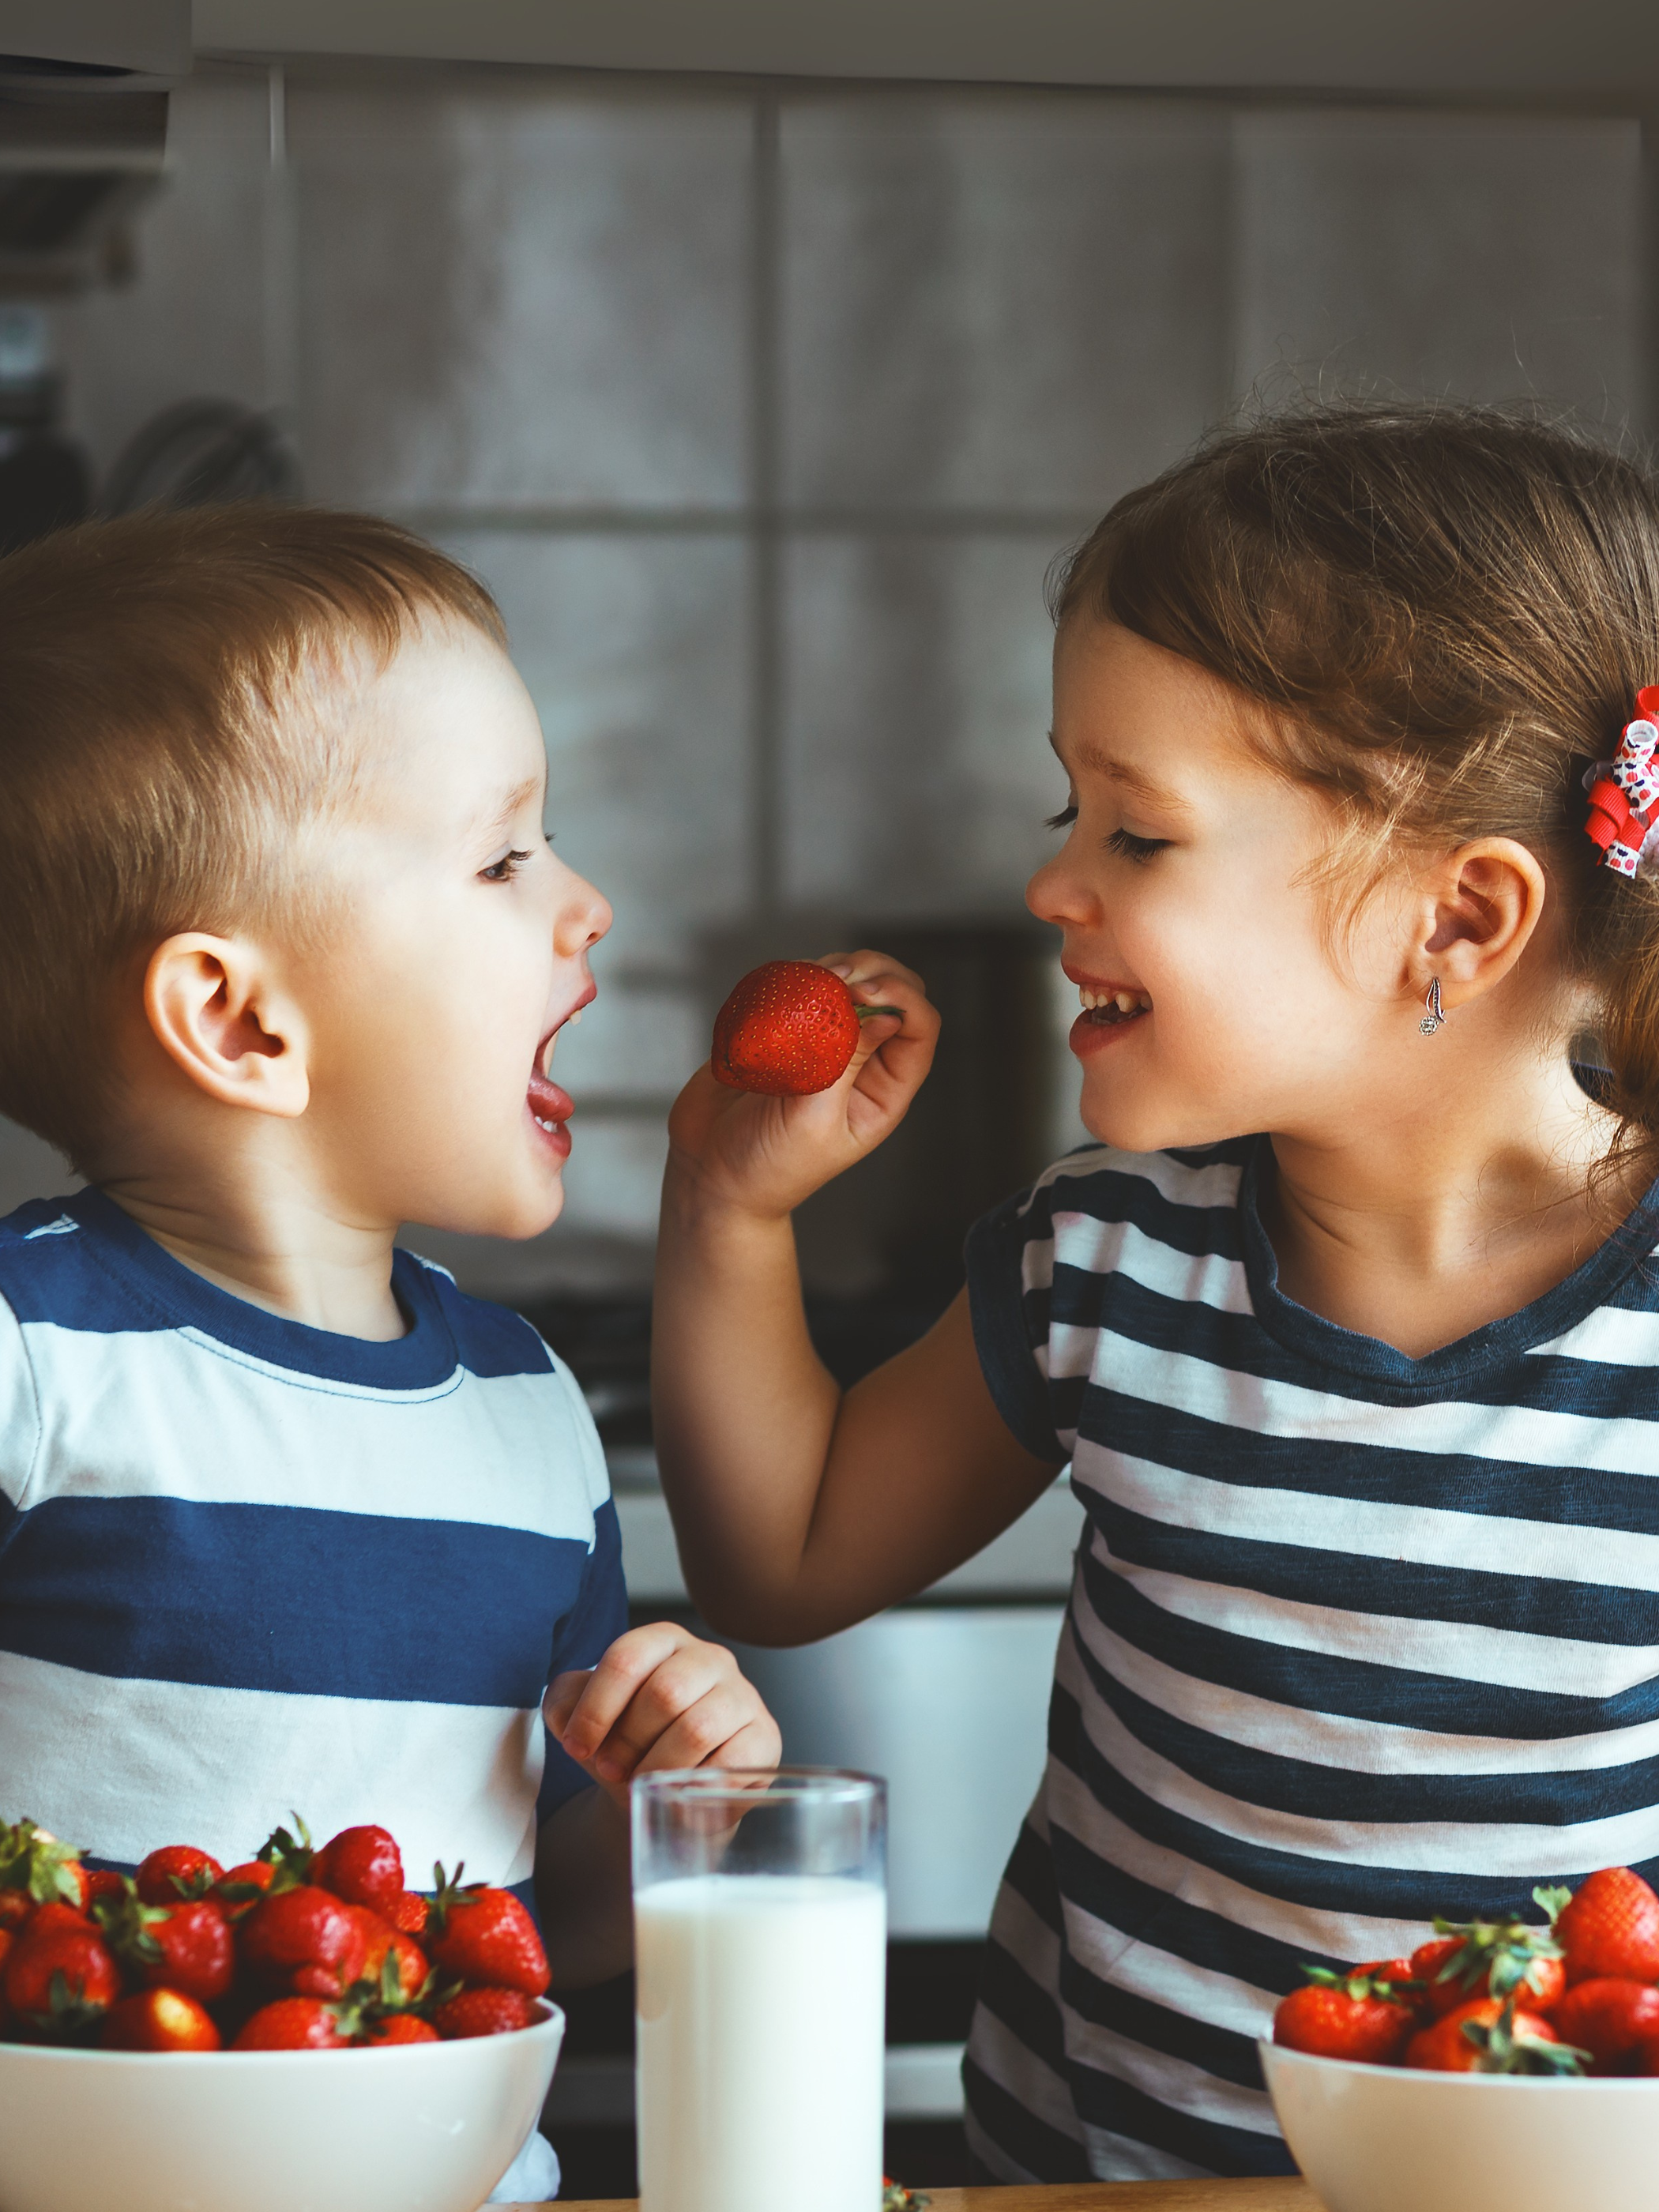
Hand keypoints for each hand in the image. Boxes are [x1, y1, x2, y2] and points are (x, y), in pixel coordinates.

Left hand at [543, 1623, 781, 1811]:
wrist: (667, 1792)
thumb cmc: (627, 1746)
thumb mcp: (585, 1718)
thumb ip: (565, 1703)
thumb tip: (570, 1714)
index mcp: (664, 1641)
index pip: (627, 1658)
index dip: (596, 1707)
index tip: (579, 1745)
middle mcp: (709, 1658)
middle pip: (664, 1692)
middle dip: (627, 1741)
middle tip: (611, 1770)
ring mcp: (742, 1696)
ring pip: (697, 1728)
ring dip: (658, 1767)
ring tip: (641, 1784)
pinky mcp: (764, 1736)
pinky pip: (731, 1761)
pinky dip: (695, 1784)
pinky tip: (678, 1792)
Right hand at [665, 949, 939, 1223]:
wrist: (709, 1172)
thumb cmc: (768, 1164)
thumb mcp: (814, 1119)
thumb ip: (845, 1062)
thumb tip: (887, 1014)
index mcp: (883, 1090)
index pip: (919, 1027)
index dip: (899, 997)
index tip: (860, 991)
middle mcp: (861, 1062)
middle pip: (891, 992)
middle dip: (870, 971)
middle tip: (834, 974)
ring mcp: (822, 1042)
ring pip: (847, 982)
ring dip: (828, 970)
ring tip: (801, 984)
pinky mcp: (784, 1031)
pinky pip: (801, 988)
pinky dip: (792, 978)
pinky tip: (775, 992)